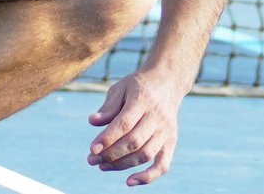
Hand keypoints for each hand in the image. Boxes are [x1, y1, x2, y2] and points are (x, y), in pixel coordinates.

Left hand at [86, 69, 183, 185]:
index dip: (108, 138)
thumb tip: (92, 122)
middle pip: (134, 141)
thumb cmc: (138, 86)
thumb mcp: (120, 88)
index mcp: (142, 100)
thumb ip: (108, 107)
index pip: (124, 124)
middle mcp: (157, 117)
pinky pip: (163, 165)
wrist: (167, 81)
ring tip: (102, 166)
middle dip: (110, 154)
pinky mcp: (171, 142)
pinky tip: (129, 182)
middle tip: (91, 160)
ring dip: (122, 165)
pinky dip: (148, 176)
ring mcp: (166, 131)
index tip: (92, 149)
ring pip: (145, 154)